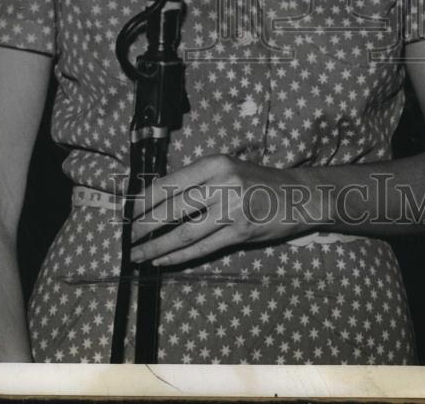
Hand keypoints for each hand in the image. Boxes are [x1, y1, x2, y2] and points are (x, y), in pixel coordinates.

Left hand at [129, 154, 315, 266]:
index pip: (170, 182)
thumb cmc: (256, 181)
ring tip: (138, 254)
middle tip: (128, 236)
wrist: (297, 195)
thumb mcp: (227, 168)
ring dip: (157, 246)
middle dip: (145, 225)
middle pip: (173, 208)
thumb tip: (159, 198)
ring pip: (185, 232)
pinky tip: (163, 260)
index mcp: (215, 163)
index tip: (128, 210)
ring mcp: (232, 208)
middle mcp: (222, 183)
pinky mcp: (240, 232)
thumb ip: (198, 180)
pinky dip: (179, 255)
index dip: (145, 199)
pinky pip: (202, 247)